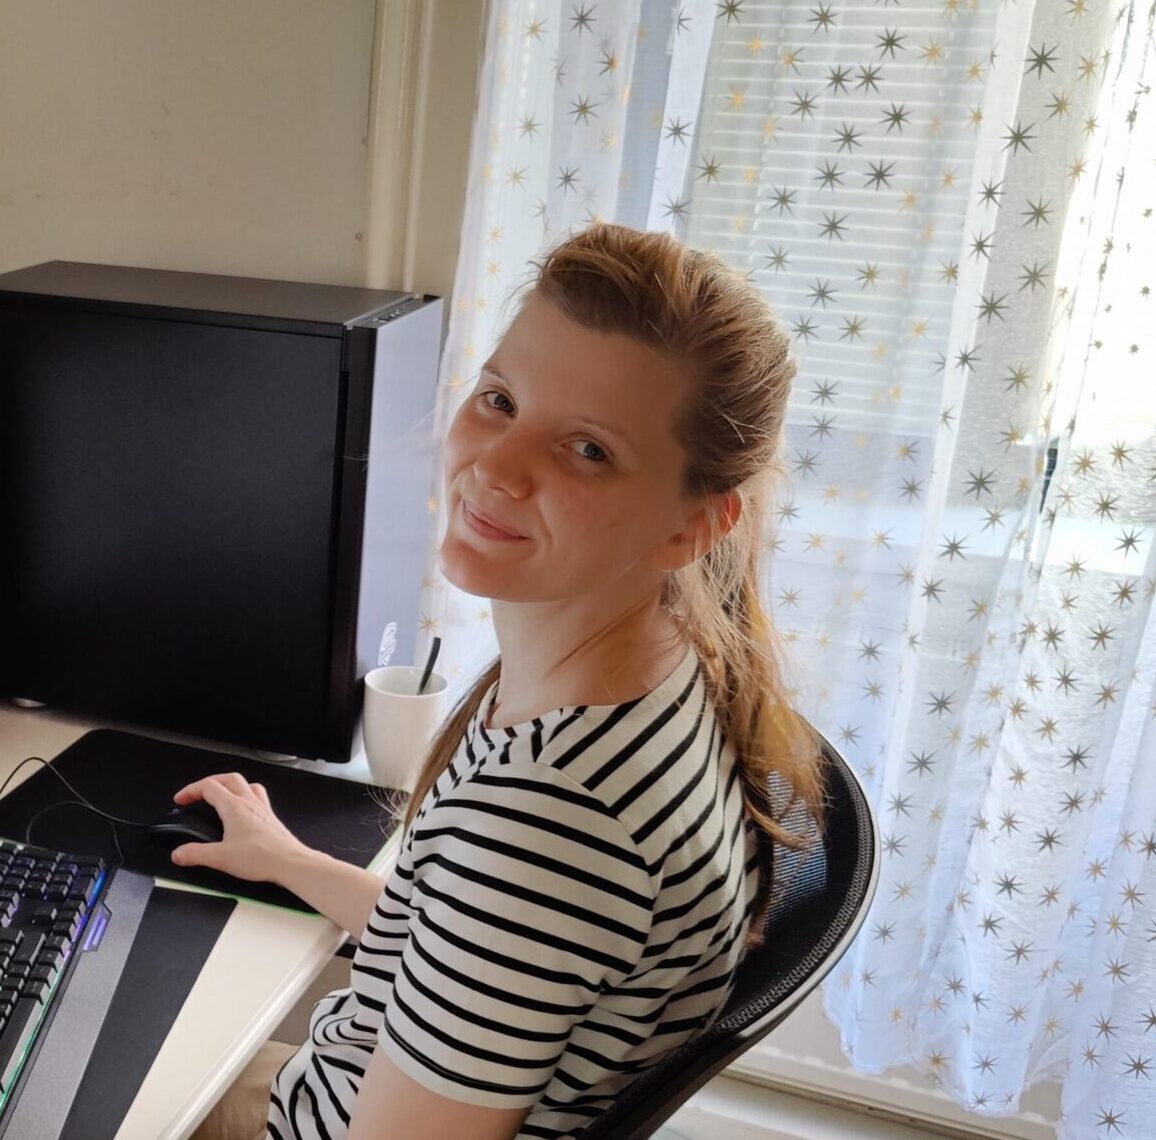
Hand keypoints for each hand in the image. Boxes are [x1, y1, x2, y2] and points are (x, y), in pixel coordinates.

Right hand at [170, 772, 309, 884]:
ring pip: (245, 783)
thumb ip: (196, 855)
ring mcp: (262, 807)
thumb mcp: (221, 858)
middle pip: (228, 778)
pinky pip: (258, 795)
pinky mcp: (270, 816)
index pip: (208, 787)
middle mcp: (250, 802)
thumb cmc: (263, 858)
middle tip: (197, 793)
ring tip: (219, 794)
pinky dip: (246, 794)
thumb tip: (179, 853)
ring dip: (229, 785)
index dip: (191, 790)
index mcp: (235, 807)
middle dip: (209, 782)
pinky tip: (244, 806)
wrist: (290, 862)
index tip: (181, 799)